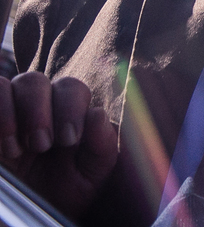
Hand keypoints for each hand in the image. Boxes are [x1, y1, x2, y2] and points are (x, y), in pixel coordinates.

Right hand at [0, 72, 117, 217]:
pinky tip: (4, 147)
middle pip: (37, 81)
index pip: (71, 88)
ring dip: (14, 113)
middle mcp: (38, 105)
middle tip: (41, 145)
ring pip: (13, 84)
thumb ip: (102, 144)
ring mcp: (11, 111)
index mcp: (69, 111)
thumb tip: (97, 113)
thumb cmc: (67, 191)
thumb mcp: (92, 173)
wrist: (33, 217)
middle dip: (39, 112)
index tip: (68, 140)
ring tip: (19, 150)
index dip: (71, 109)